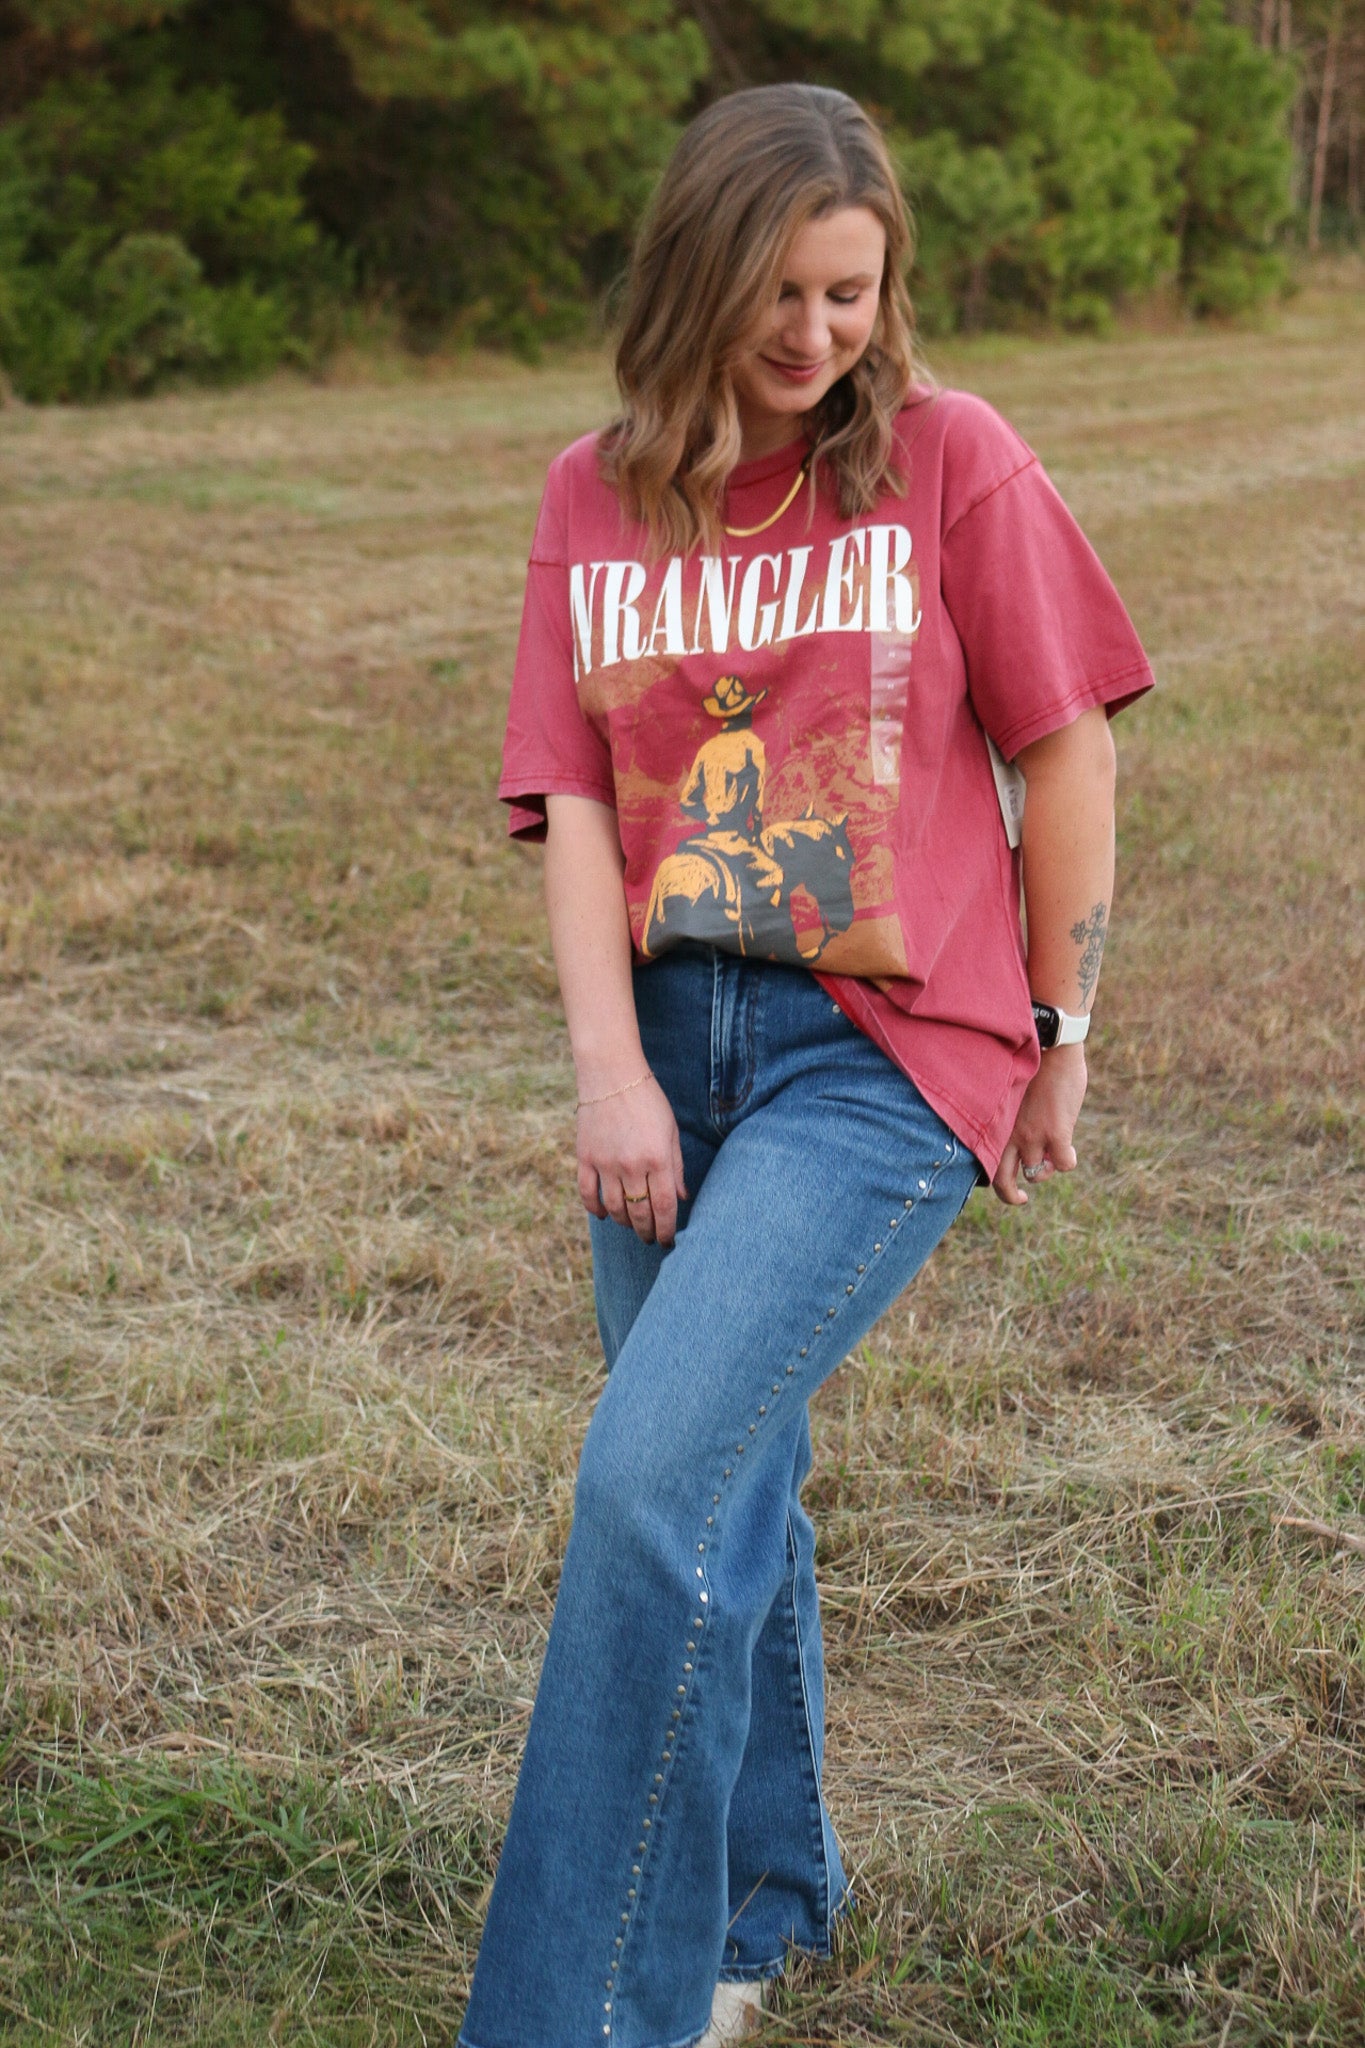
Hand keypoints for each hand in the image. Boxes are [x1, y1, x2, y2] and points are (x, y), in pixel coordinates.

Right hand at [576, 1076, 687, 1246]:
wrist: (612, 1075)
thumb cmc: (649, 1100)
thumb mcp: (671, 1131)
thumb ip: (676, 1166)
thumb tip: (681, 1198)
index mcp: (658, 1158)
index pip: (664, 1207)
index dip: (666, 1230)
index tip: (668, 1241)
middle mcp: (631, 1165)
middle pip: (639, 1213)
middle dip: (646, 1232)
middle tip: (649, 1238)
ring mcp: (606, 1163)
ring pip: (614, 1208)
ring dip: (624, 1222)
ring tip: (631, 1225)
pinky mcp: (585, 1157)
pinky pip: (587, 1194)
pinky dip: (595, 1209)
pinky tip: (604, 1215)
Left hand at [993, 1044, 1087, 1206]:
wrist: (1049, 1046)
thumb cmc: (1031, 1062)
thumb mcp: (1009, 1092)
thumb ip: (1009, 1114)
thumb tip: (1015, 1127)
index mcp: (995, 1124)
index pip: (983, 1161)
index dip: (991, 1175)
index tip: (1001, 1178)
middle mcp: (1009, 1135)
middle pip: (1001, 1181)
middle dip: (1011, 1196)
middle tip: (1021, 1197)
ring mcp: (1032, 1136)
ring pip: (1038, 1173)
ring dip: (1047, 1170)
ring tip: (1054, 1157)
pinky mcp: (1056, 1133)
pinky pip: (1063, 1164)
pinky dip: (1068, 1161)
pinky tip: (1071, 1150)